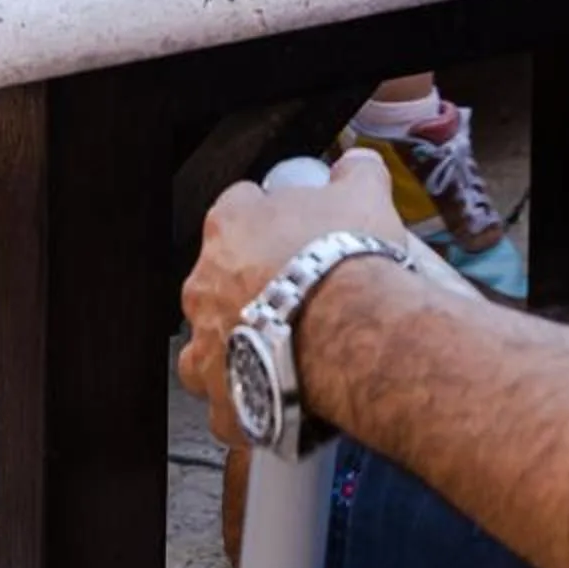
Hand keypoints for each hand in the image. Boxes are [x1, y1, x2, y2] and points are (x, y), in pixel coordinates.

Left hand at [178, 149, 405, 444]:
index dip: (268, 217)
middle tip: (297, 291)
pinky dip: (250, 399)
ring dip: (242, 341)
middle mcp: (205, 283)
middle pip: (220, 277)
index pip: (237, 208)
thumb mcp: (363, 193)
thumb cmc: (348, 264)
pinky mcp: (222, 397)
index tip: (293, 230)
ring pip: (213, 340)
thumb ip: (353, 173)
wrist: (353, 334)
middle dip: (253, 284)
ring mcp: (208, 344)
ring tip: (286, 346)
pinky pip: (228, 400)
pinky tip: (282, 391)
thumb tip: (357, 166)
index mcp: (230, 226)